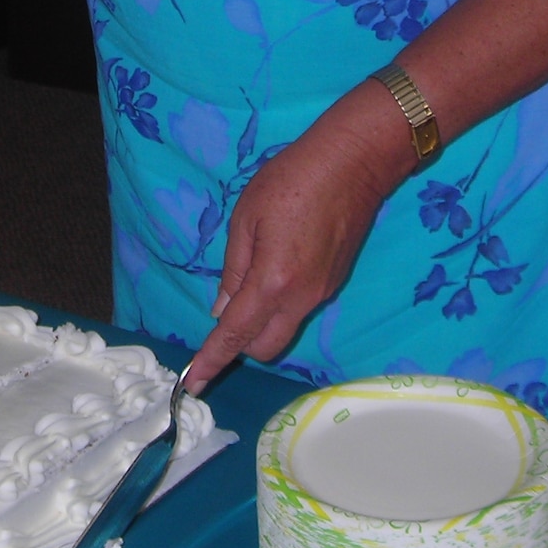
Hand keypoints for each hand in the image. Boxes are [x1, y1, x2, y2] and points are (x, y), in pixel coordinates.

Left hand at [185, 83, 412, 391]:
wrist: (354, 163)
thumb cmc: (292, 179)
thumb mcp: (247, 216)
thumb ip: (233, 269)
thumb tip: (222, 311)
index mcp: (272, 282)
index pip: (236, 335)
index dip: (212, 360)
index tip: (192, 383)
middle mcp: (301, 298)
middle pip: (265, 347)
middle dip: (240, 343)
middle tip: (224, 312)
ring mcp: (322, 293)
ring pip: (284, 329)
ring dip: (262, 321)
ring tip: (253, 274)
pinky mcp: (334, 283)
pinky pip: (300, 308)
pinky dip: (281, 302)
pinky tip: (278, 261)